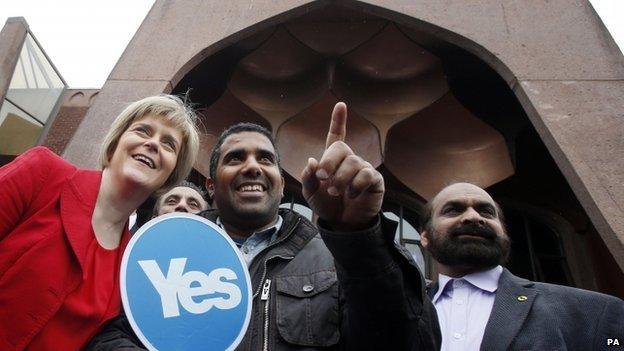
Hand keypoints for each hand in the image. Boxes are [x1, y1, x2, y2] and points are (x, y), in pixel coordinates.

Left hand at [301, 102, 383, 230]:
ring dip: (341, 178)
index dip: (338, 121)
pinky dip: (356, 185)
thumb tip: (312, 160)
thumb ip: (308, 177)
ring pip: (354, 162)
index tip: (340, 105)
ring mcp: (363, 169)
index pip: (336, 136)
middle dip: (329, 162)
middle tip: (324, 178)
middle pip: (341, 148)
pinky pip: (367, 175)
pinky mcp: (375, 181)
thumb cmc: (327, 206)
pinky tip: (352, 194)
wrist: (343, 224)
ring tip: (336, 192)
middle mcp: (349, 160)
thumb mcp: (311, 193)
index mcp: (333, 160)